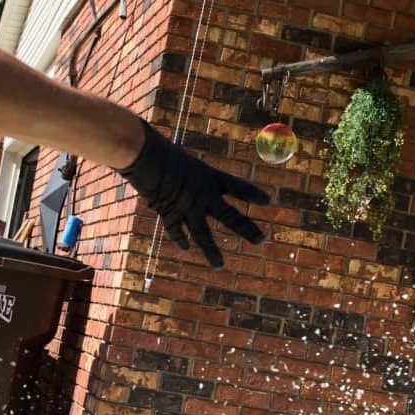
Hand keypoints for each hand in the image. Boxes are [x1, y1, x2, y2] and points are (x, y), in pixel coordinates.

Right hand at [117, 121, 269, 267]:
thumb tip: (188, 182)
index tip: (268, 201)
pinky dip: (181, 239)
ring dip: (211, 251)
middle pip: (231, 216)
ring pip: (204, 235)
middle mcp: (205, 194)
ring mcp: (188, 206)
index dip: (252, 194)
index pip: (238, 187)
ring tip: (219, 265)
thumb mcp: (183, 159)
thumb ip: (190, 176)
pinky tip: (186, 248)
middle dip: (247, 229)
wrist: (147, 156)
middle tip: (262, 240)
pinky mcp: (170, 214)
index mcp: (210, 176)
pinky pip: (178, 231)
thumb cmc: (161, 150)